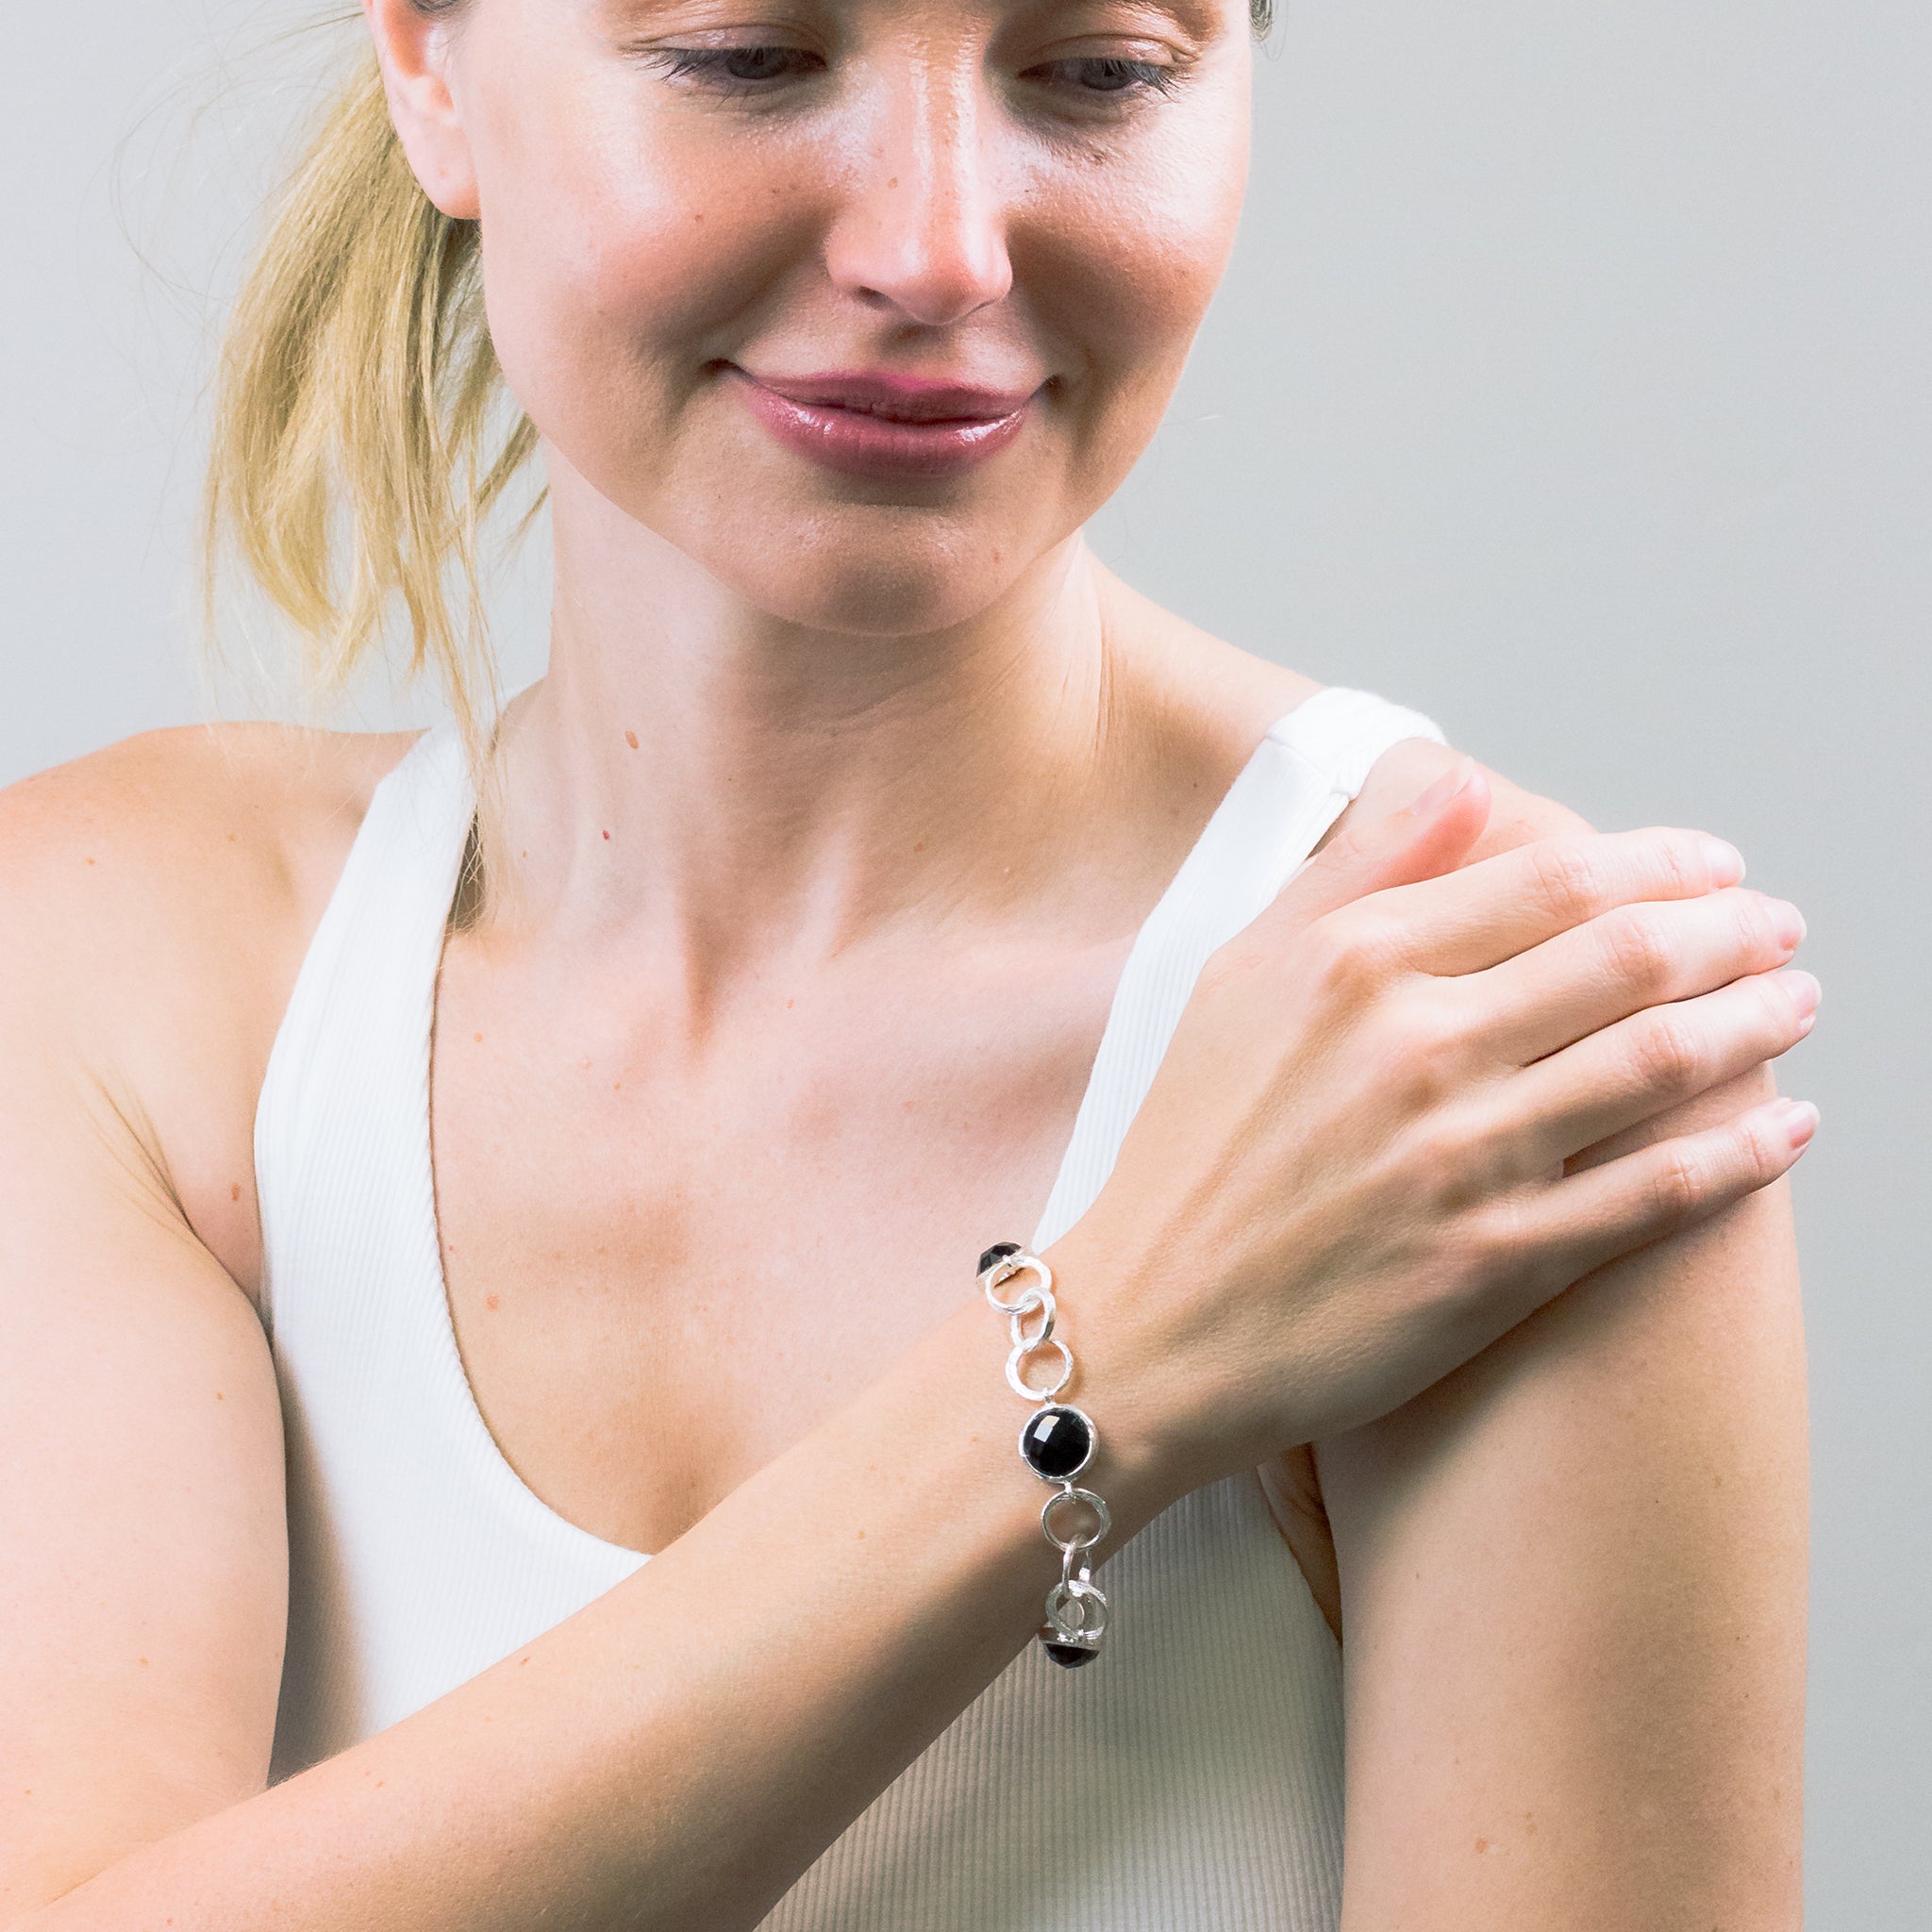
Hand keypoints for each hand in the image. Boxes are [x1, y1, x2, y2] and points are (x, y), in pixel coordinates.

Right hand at [1052, 762, 1816, 1497]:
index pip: (1555, 881)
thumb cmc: (1184, 1147)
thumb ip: (1351, 864)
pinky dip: (1741, 1153)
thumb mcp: (1233, 973)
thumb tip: (1455, 773)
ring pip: (1659, 1063)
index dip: (1661, 864)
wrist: (1146, 1324)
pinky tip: (1788, 1127)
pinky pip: (1653, 1196)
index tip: (1711, 865)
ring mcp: (1459, 1158)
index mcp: (1353, 961)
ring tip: (1798, 1002)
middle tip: (1778, 926)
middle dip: (1733, 932)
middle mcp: (1415, 1047)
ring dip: (1756, 1022)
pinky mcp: (1492, 1263)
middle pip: (1628, 959)